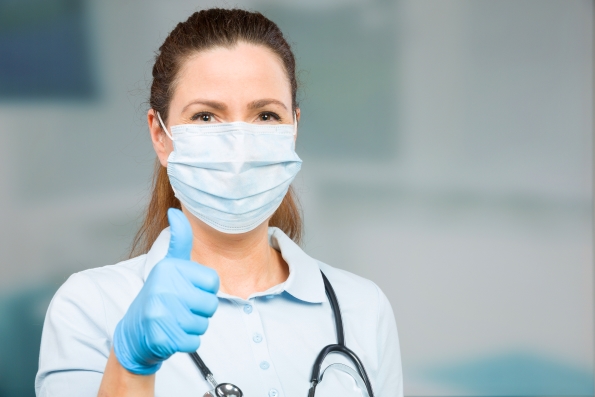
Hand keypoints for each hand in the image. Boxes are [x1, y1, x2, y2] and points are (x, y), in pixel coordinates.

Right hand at [113, 208, 219, 374]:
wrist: (135, 331)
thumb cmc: (160, 295)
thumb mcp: (169, 265)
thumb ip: (179, 240)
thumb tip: (176, 212)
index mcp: (170, 268)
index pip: (212, 282)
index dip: (205, 290)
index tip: (188, 290)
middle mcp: (164, 286)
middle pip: (210, 304)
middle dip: (200, 311)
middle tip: (181, 308)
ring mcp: (160, 311)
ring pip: (203, 324)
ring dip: (193, 326)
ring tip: (175, 320)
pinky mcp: (160, 335)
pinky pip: (194, 341)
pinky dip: (187, 342)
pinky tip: (172, 334)